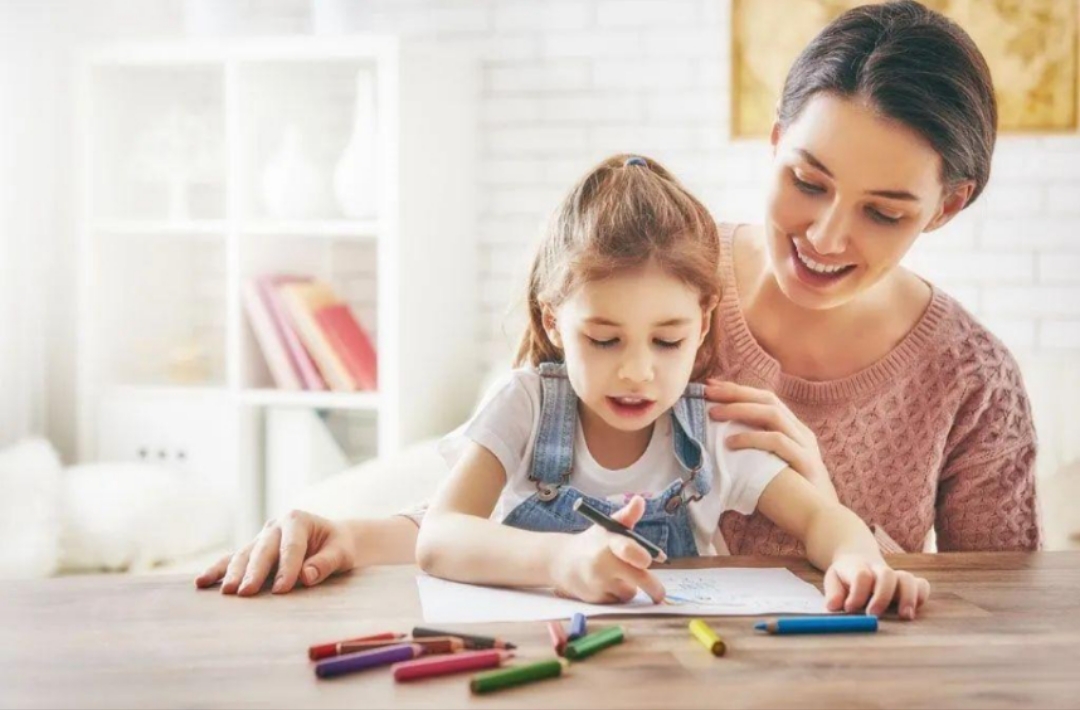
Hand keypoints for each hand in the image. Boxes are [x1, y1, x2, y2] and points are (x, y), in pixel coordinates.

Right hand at [194, 510, 357, 595]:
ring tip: (226, 592)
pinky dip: (218, 571)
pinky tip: (201, 582)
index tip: (282, 589)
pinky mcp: (252, 551)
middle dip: (254, 572)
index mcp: (298, 520)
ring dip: (233, 574)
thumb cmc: (339, 546)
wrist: (332, 540)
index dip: (287, 568)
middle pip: (263, 550)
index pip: (291, 546)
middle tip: (246, 592)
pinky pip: (232, 560)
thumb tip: (306, 576)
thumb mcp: (342, 552)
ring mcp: (261, 538)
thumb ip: (326, 563)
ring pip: (244, 555)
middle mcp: (275, 526)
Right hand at [549, 496, 666, 604]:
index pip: (627, 548)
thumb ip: (627, 516)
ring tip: (616, 575)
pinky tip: (605, 584)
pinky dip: (617, 594)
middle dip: (654, 588)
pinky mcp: (596, 599)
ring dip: (630, 586)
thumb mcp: (607, 527)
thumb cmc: (593, 542)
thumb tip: (640, 500)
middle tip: (660, 595)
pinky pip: (618, 600)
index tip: (649, 561)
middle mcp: (602, 563)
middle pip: (639, 579)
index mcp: (608, 543)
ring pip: (629, 591)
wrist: (563, 562)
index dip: (641, 555)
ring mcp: (598, 583)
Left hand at [706, 379, 836, 501]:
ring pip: (772, 415)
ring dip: (740, 411)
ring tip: (714, 414)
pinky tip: (730, 443)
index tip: (711, 386)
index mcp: (794, 430)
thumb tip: (722, 439)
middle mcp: (801, 432)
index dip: (739, 390)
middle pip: (768, 400)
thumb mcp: (772, 465)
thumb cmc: (792, 496)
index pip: (766, 399)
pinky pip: (777, 442)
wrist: (825, 522)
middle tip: (708, 392)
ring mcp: (806, 446)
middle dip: (736, 393)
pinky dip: (752, 439)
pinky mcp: (806, 463)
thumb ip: (756, 450)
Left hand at [824, 554, 930, 619]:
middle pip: (887, 575)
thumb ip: (833, 593)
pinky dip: (921, 596)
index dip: (857, 593)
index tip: (849, 609)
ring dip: (908, 597)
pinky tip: (914, 610)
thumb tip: (834, 606)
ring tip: (904, 616)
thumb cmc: (845, 575)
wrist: (858, 557)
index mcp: (858, 568)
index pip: (862, 576)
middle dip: (882, 596)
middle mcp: (879, 571)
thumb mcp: (833, 580)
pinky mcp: (908, 584)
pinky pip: (922, 585)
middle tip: (873, 614)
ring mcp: (895, 576)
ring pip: (907, 579)